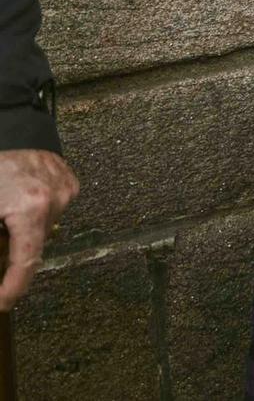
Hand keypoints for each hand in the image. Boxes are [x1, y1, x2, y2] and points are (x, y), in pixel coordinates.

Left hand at [0, 148, 78, 311]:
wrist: (6, 127)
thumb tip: (2, 259)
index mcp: (30, 209)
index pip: (25, 262)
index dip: (12, 289)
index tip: (2, 304)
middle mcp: (55, 200)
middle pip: (34, 243)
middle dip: (13, 249)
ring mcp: (66, 188)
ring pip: (43, 226)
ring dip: (25, 228)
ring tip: (7, 211)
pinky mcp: (70, 179)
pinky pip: (53, 207)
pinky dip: (37, 211)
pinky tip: (20, 199)